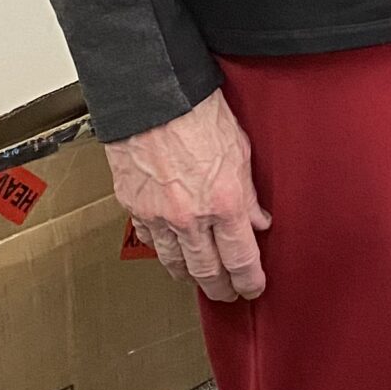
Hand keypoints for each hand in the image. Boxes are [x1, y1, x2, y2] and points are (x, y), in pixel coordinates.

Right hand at [104, 89, 269, 301]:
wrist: (153, 96)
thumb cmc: (198, 113)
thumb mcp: (241, 151)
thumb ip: (249, 194)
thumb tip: (257, 220)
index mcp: (223, 202)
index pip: (241, 258)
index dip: (249, 280)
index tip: (253, 287)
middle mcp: (190, 216)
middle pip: (207, 271)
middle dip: (220, 288)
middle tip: (227, 293)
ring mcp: (158, 215)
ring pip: (175, 263)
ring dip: (190, 276)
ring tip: (200, 280)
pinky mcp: (133, 206)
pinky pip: (149, 240)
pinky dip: (162, 250)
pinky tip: (170, 252)